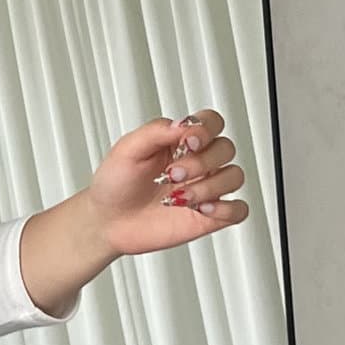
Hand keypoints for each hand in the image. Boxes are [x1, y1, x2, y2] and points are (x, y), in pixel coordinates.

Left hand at [83, 109, 248, 258]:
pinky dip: (227, 208)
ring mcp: (204, 189)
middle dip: (201, 162)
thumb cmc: (115, 184)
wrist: (106, 222)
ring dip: (209, 186)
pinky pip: (239, 210)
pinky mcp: (208, 216)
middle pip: (225, 149)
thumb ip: (156, 131)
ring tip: (179, 197)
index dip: (206, 128)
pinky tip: (201, 209)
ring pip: (234, 177)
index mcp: (179, 142)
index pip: (211, 122)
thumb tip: (183, 123)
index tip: (187, 141)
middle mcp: (197, 163)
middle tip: (171, 174)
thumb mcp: (127, 150)